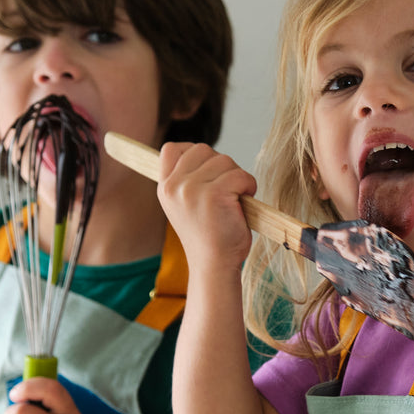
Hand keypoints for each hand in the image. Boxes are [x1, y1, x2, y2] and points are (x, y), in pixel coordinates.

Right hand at [156, 142, 256, 276]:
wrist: (214, 265)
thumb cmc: (208, 236)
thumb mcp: (185, 205)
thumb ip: (187, 180)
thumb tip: (206, 155)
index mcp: (164, 187)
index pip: (172, 148)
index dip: (194, 153)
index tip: (208, 171)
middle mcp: (174, 186)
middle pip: (203, 149)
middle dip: (221, 165)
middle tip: (227, 190)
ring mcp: (192, 189)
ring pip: (224, 160)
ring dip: (237, 177)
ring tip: (234, 200)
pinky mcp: (214, 195)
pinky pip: (240, 175)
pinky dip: (249, 186)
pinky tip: (243, 203)